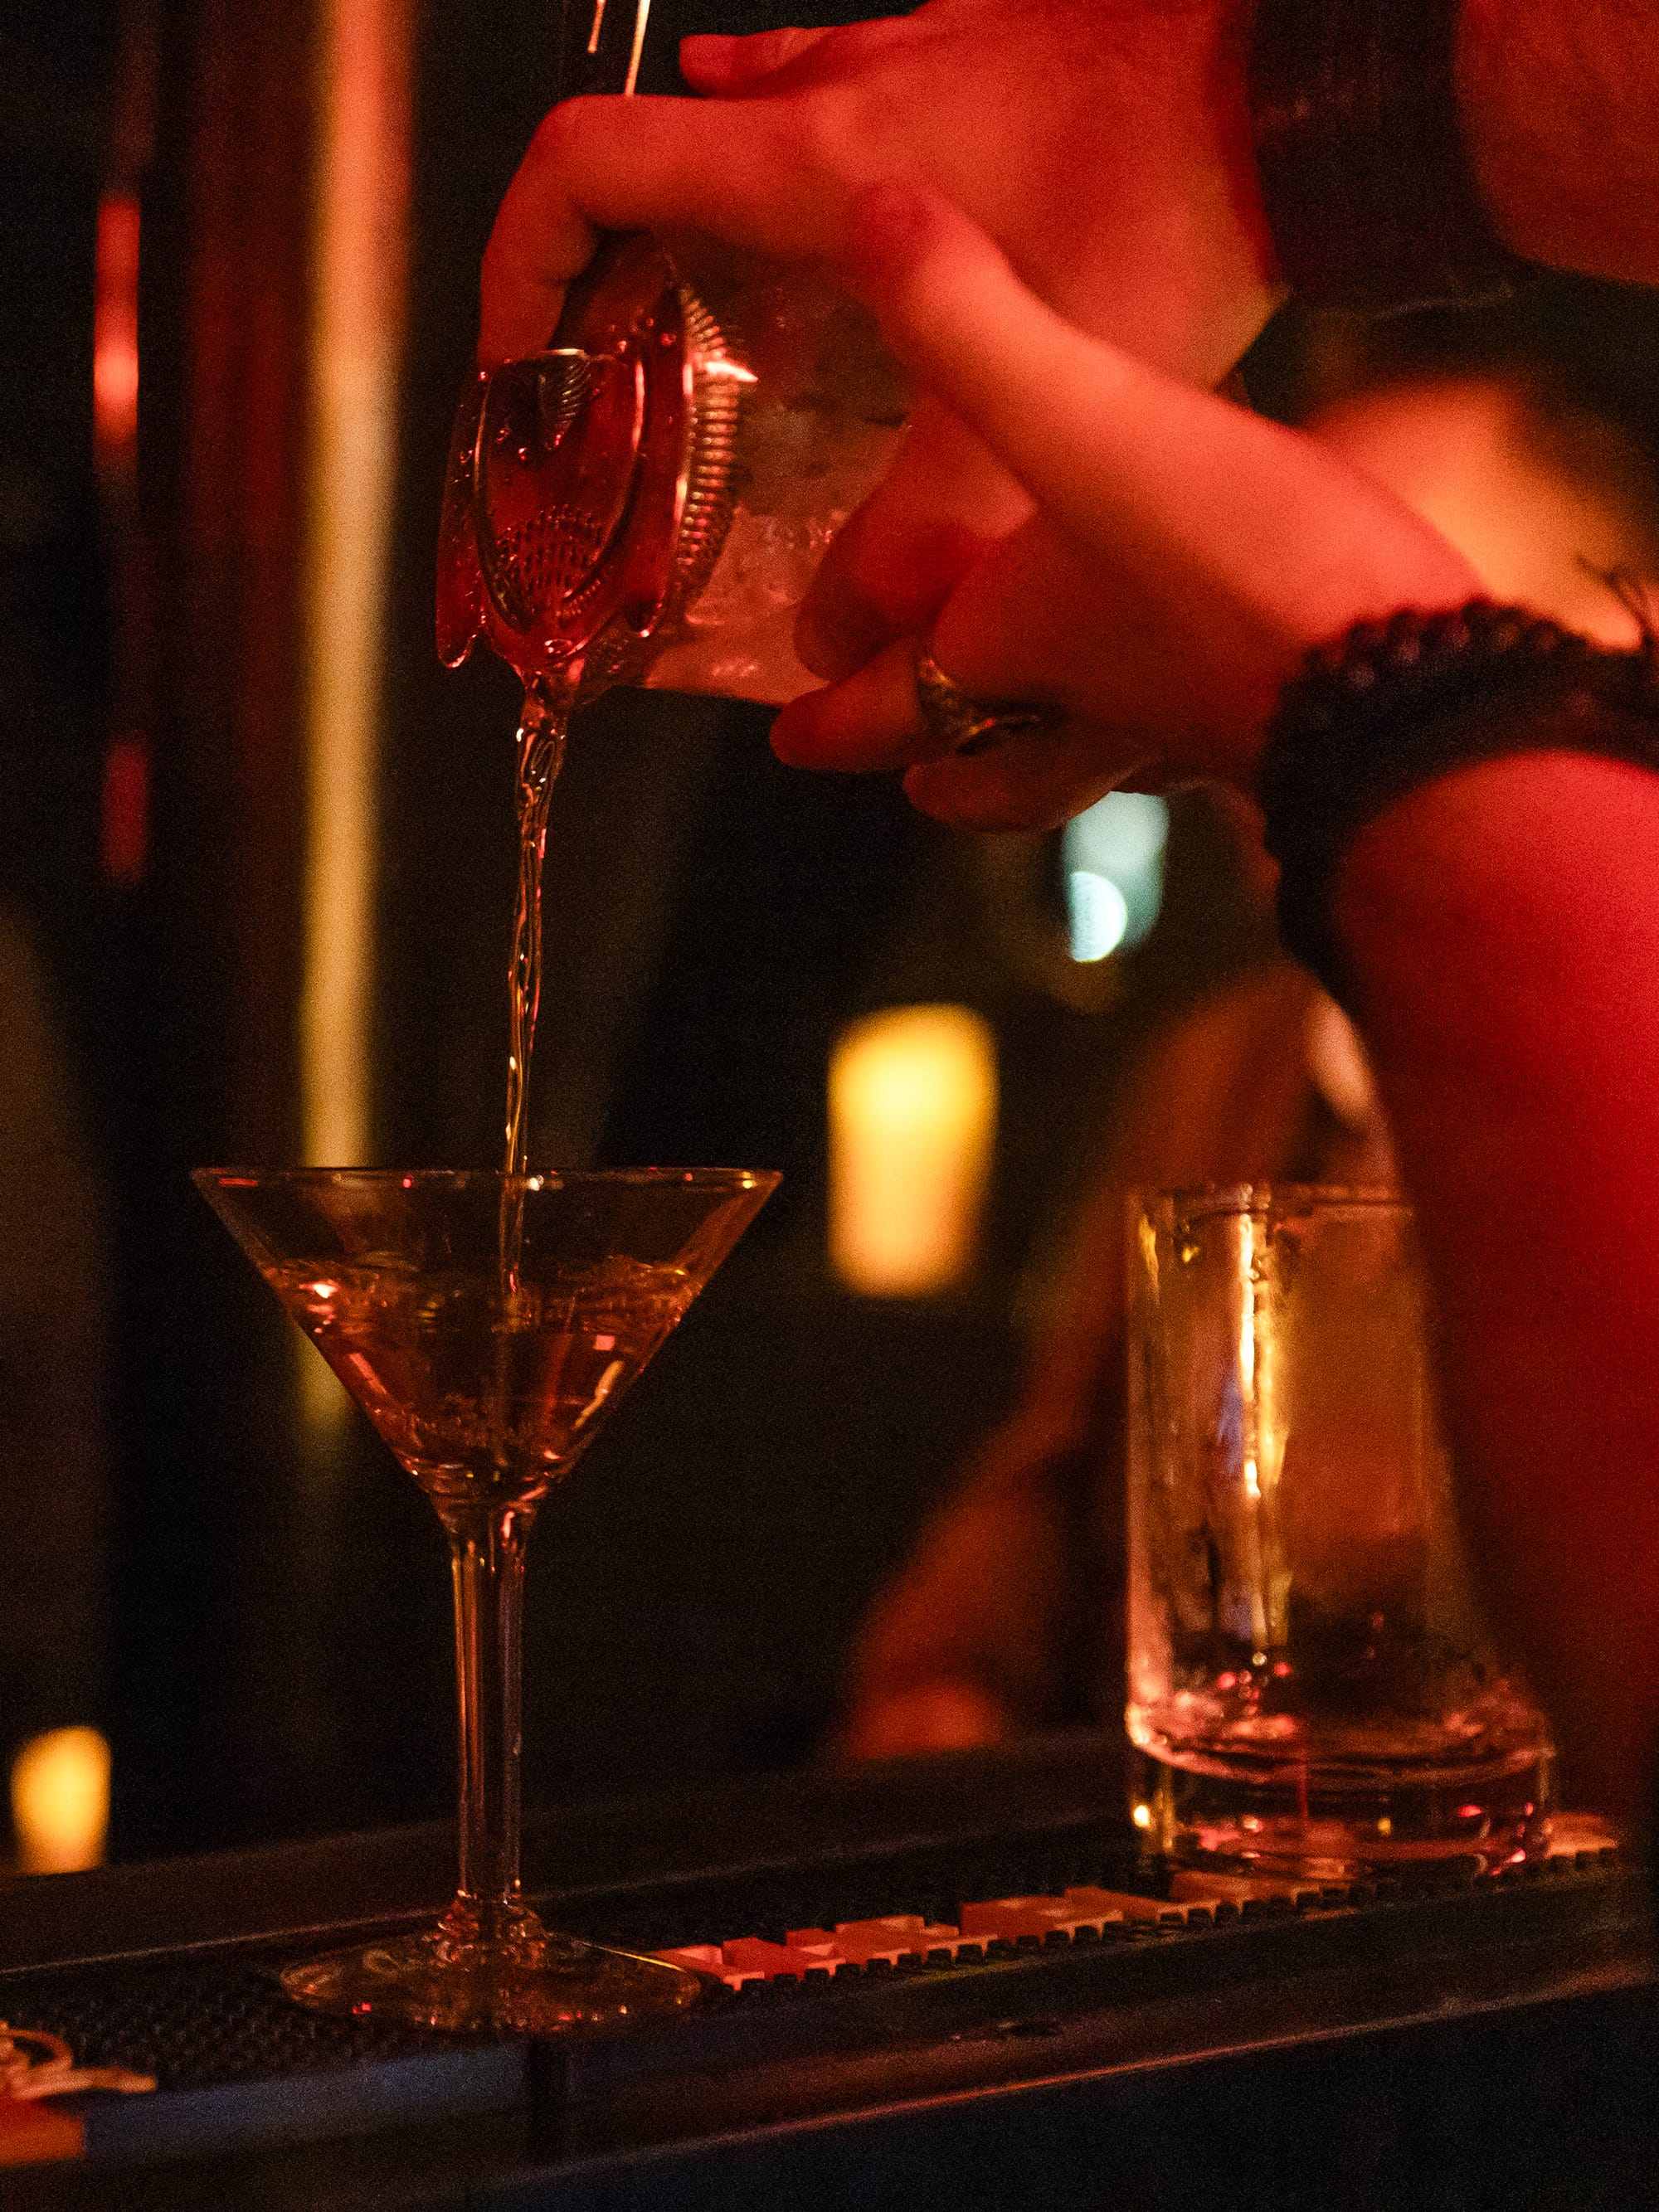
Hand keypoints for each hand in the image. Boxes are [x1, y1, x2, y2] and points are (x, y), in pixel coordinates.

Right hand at [479, 0, 1279, 673]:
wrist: (1296, 78)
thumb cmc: (1169, 213)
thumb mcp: (1037, 407)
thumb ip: (923, 537)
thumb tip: (833, 644)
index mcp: (807, 167)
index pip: (584, 168)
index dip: (520, 259)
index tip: (522, 353)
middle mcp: (831, 94)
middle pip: (641, 153)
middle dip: (595, 261)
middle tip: (605, 367)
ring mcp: (898, 57)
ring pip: (734, 120)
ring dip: (688, 211)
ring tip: (692, 312)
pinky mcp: (967, 56)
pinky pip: (831, 90)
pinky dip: (785, 149)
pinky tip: (814, 199)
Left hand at [770, 185, 1483, 830]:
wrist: (1404, 675)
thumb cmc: (1232, 566)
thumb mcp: (1084, 420)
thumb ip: (976, 329)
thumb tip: (874, 221)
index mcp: (1008, 653)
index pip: (888, 701)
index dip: (833, 714)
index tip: (788, 733)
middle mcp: (1082, 710)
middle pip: (982, 767)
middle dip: (934, 768)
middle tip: (908, 782)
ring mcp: (1178, 728)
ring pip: (1079, 768)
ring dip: (1030, 769)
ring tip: (1016, 758)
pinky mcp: (1269, 720)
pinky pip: (1180, 740)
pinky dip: (1150, 735)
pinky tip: (1179, 697)